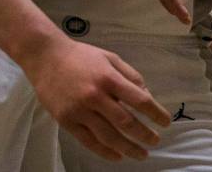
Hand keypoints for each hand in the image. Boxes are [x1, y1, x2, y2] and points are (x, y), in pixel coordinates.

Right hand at [23, 35, 170, 161]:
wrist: (45, 57)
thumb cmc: (81, 56)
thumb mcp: (109, 58)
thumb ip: (130, 75)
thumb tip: (147, 96)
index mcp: (108, 77)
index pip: (139, 100)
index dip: (156, 113)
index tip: (165, 122)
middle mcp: (95, 95)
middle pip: (126, 122)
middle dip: (145, 134)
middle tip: (155, 141)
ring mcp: (79, 110)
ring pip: (109, 136)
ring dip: (128, 148)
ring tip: (141, 153)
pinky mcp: (66, 121)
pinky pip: (89, 141)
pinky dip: (105, 151)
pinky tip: (117, 156)